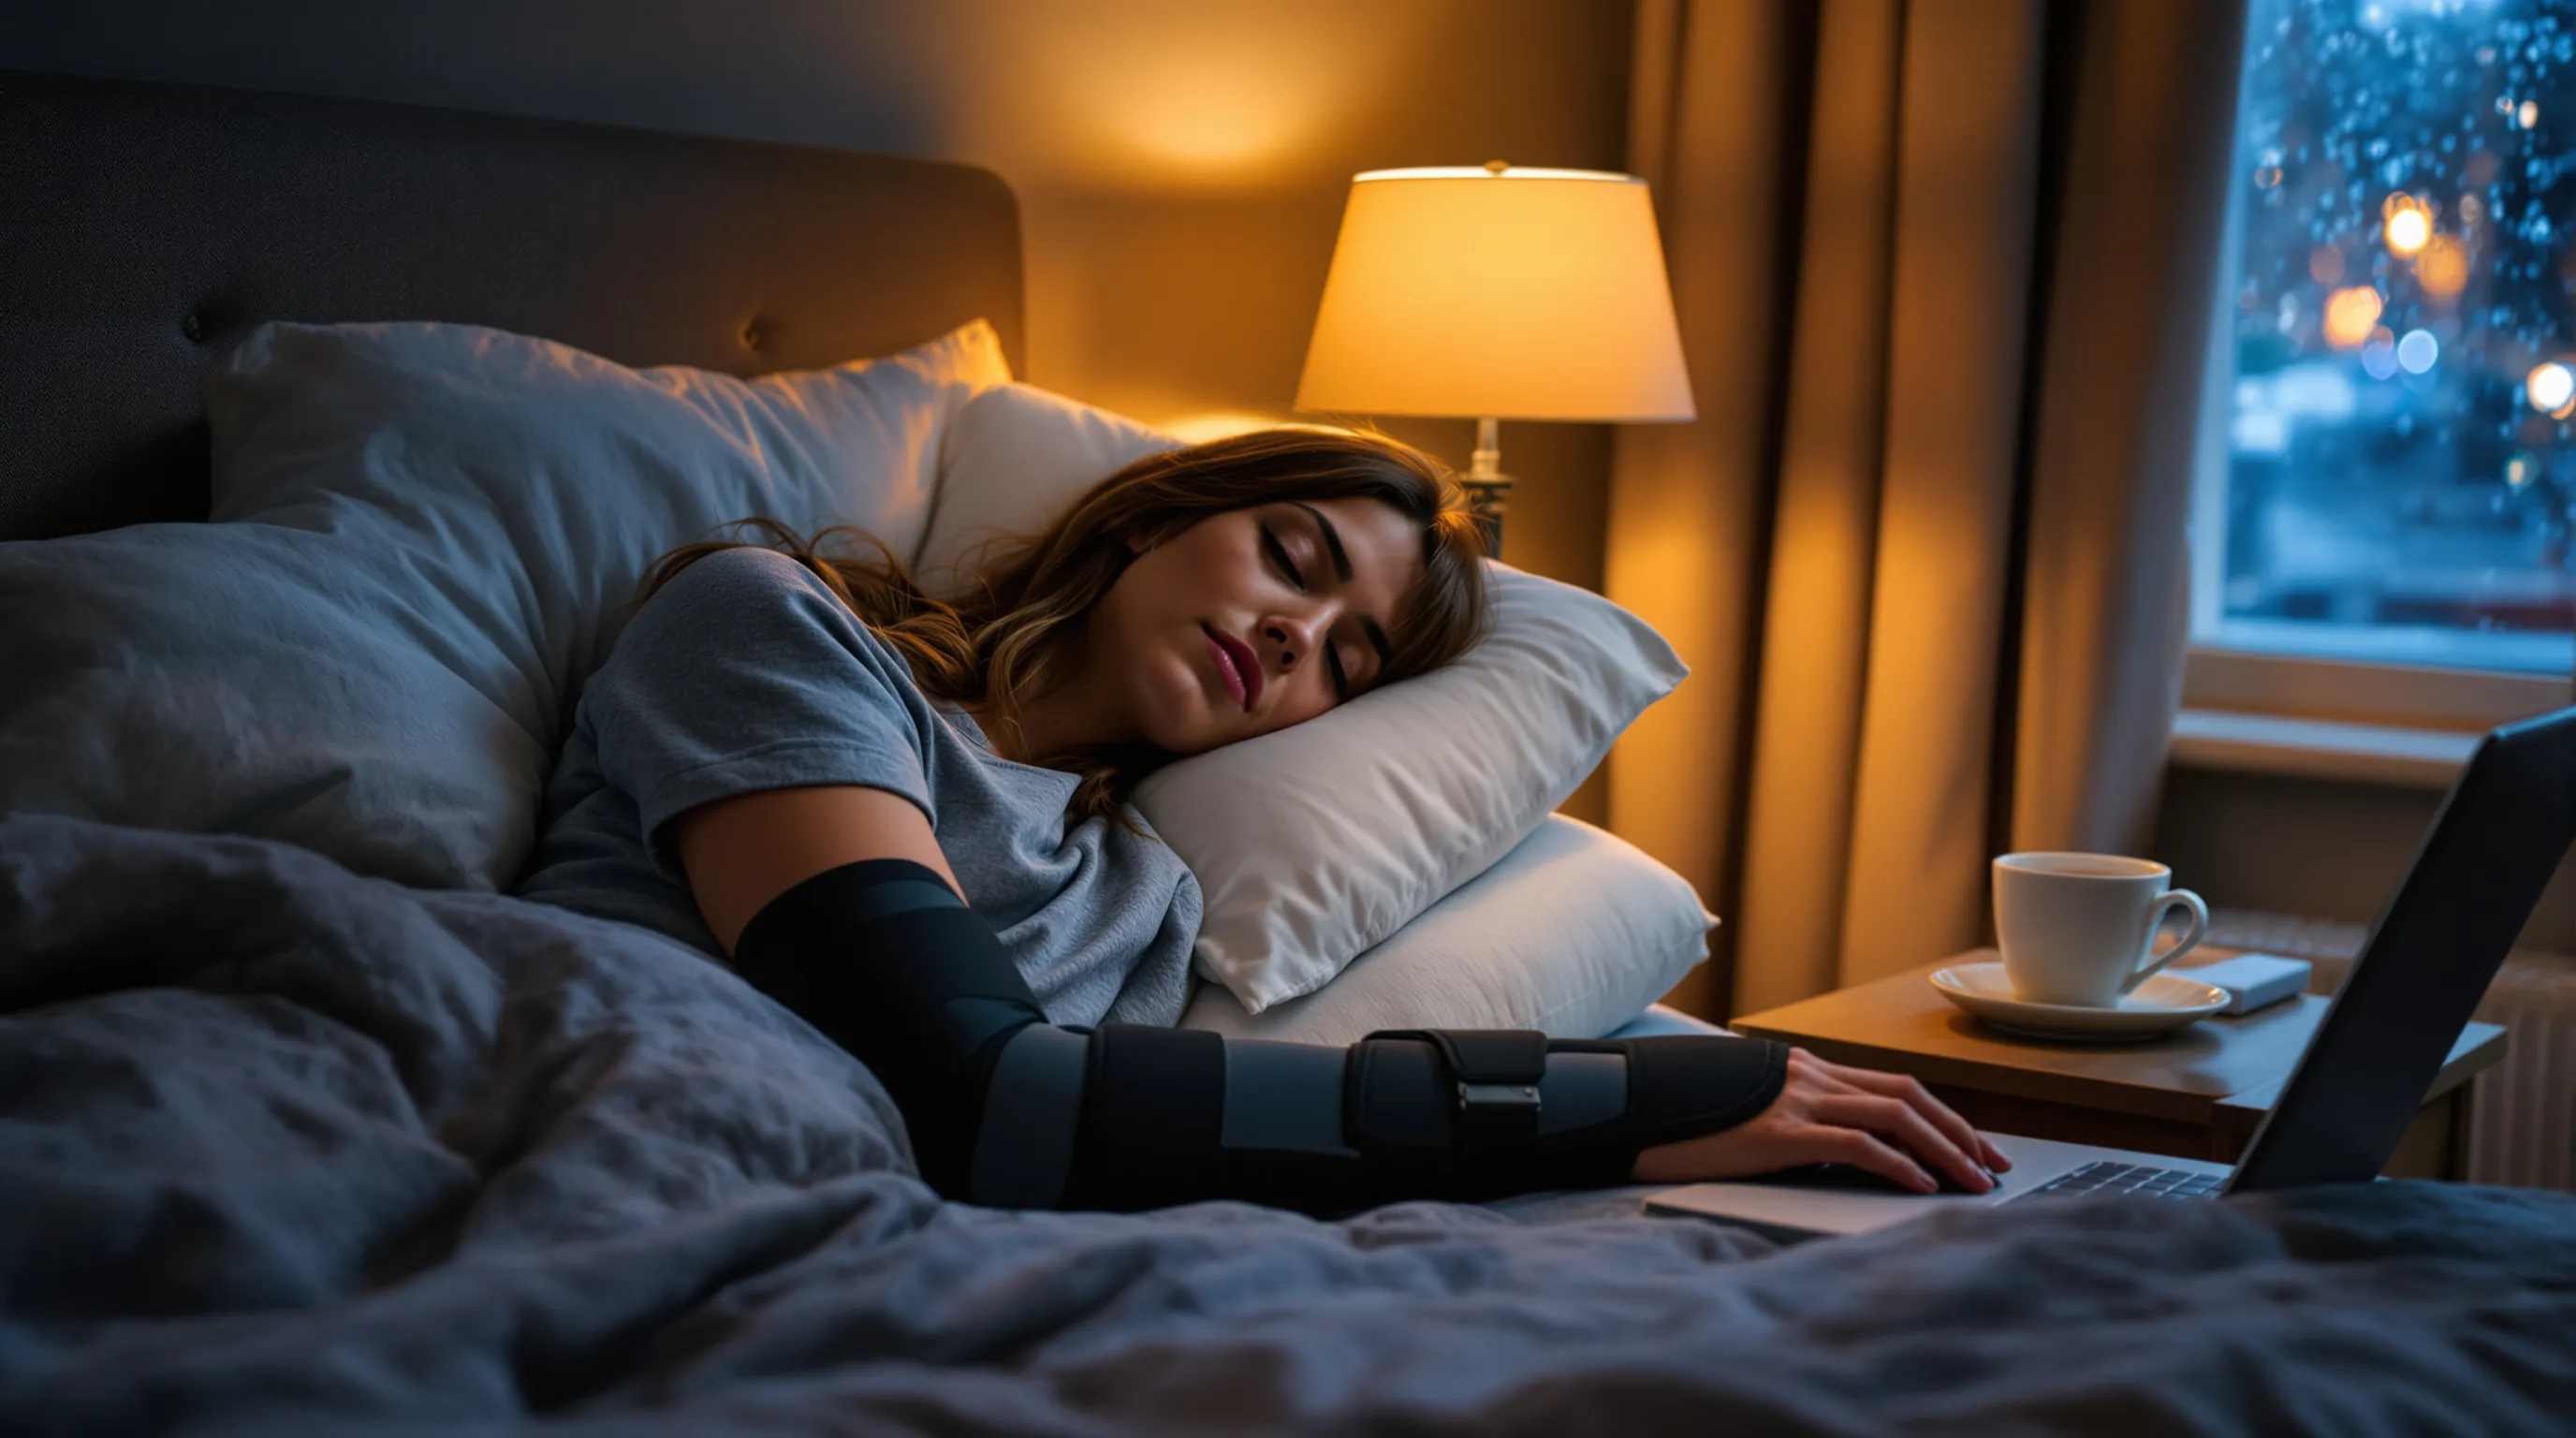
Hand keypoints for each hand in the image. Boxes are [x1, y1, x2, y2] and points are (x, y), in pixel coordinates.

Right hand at [1628, 1046, 2012, 1193]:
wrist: (1627, 1108)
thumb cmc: (1682, 1120)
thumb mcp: (1751, 1118)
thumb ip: (1797, 1126)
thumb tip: (1844, 1162)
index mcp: (1806, 1072)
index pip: (1895, 1087)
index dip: (1945, 1116)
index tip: (1977, 1148)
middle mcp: (1810, 1077)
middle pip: (1910, 1096)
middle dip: (1962, 1132)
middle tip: (1994, 1168)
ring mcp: (1795, 1100)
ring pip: (1897, 1115)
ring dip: (1946, 1150)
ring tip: (1974, 1183)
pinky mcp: (1779, 1132)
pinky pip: (1857, 1143)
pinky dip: (1899, 1164)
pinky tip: (1921, 1188)